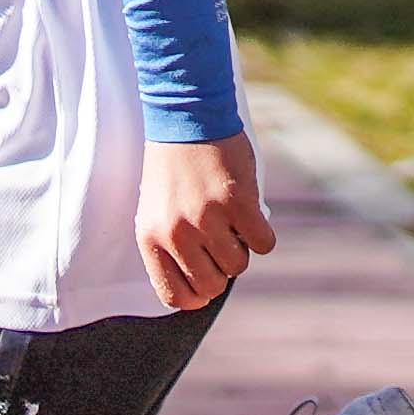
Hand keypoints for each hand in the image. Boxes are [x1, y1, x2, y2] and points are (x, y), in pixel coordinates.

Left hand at [141, 135, 275, 307]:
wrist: (186, 118)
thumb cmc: (172, 169)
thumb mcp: (156, 212)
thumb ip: (171, 249)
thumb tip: (199, 290)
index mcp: (150, 238)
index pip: (174, 296)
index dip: (196, 296)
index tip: (207, 282)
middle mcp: (175, 233)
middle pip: (212, 286)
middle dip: (221, 270)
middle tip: (221, 243)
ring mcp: (206, 218)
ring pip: (238, 265)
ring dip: (241, 247)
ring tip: (230, 220)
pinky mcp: (237, 203)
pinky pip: (263, 244)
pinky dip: (263, 233)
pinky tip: (250, 213)